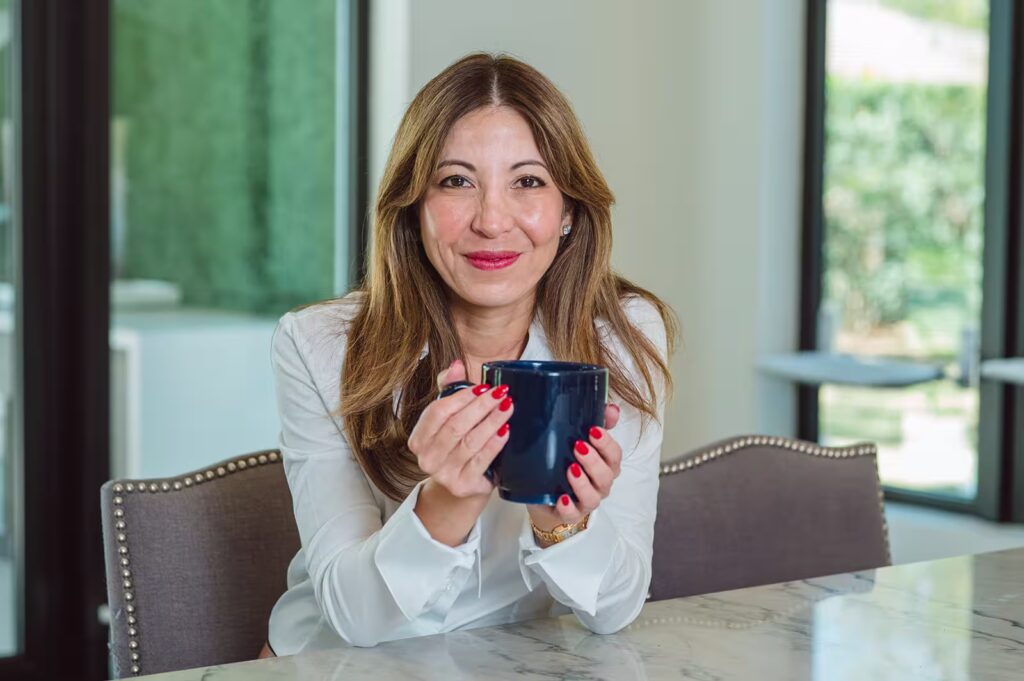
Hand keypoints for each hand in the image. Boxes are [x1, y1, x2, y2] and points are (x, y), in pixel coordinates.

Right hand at [407, 359, 513, 498]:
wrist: (460, 485)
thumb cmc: (454, 446)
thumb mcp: (447, 417)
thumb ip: (448, 388)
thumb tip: (456, 365)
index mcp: (418, 439)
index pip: (437, 412)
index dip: (461, 397)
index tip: (483, 387)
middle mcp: (427, 458)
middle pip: (456, 426)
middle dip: (481, 406)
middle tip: (501, 393)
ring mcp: (444, 474)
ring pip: (471, 442)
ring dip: (492, 421)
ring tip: (508, 407)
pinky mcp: (463, 485)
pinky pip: (482, 460)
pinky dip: (495, 443)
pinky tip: (505, 430)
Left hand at [528, 403, 622, 534]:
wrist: (547, 495)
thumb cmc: (566, 463)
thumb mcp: (579, 440)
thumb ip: (597, 422)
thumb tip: (612, 408)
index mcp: (605, 465)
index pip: (615, 455)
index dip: (607, 443)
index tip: (593, 430)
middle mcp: (600, 484)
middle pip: (606, 475)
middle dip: (593, 460)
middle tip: (578, 446)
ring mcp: (585, 500)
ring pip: (592, 496)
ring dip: (582, 482)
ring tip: (570, 469)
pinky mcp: (569, 513)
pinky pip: (572, 514)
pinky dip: (568, 507)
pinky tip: (561, 498)